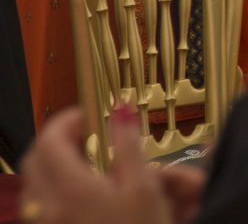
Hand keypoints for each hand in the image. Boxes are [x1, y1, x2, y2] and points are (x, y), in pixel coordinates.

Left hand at [22, 106, 178, 223]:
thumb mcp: (143, 187)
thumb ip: (128, 145)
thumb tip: (121, 111)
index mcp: (71, 189)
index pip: (50, 138)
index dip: (68, 119)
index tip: (89, 115)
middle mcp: (47, 208)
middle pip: (34, 159)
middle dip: (56, 140)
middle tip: (83, 135)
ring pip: (32, 184)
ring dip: (52, 166)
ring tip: (84, 166)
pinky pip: (37, 206)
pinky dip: (52, 190)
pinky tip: (80, 198)